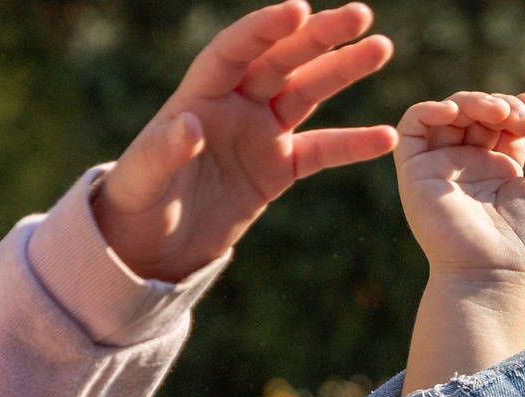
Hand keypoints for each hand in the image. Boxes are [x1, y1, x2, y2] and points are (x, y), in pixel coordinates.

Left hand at [95, 3, 396, 283]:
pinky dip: (354, 144)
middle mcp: (233, 106)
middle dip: (320, 36)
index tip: (298, 10)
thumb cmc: (137, 207)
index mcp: (197, 98)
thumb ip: (163, 150)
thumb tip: (191, 124)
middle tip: (360, 15)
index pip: (234, 52)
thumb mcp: (142, 181)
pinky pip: (322, 151)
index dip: (265, 30)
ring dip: (343, 69)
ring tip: (382, 48)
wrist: (154, 245)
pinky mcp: (278, 168)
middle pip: (280, 61)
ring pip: (307, 92)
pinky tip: (387, 137)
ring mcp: (259, 134)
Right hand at [396, 90, 524, 283]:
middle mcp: (467, 163)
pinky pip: (413, 125)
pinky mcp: (416, 168)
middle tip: (522, 119)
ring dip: (475, 102)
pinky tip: (456, 111)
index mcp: (498, 168)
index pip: (503, 121)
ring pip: (449, 111)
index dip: (520, 105)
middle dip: (502, 104)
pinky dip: (431, 109)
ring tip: (500, 114)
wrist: (492, 271)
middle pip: (478, 111)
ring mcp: (441, 163)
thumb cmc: (523, 239)